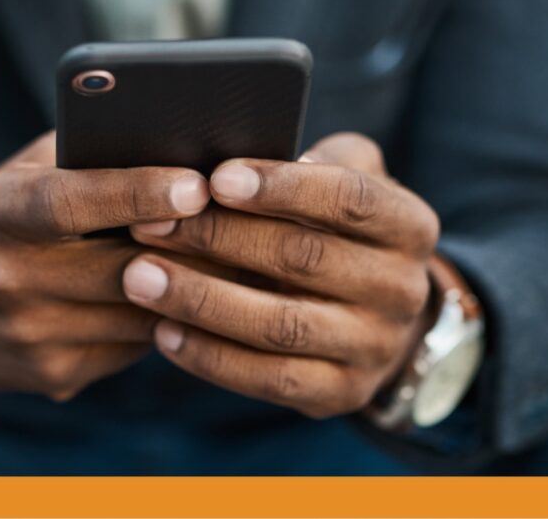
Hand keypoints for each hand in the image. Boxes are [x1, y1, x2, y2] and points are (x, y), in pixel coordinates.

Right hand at [0, 132, 211, 399]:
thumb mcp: (20, 175)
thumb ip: (84, 159)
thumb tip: (176, 145)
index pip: (69, 204)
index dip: (134, 193)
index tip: (195, 184)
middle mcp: (7, 280)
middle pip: (123, 269)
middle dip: (193, 248)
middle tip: (251, 224)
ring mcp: (29, 337)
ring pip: (141, 314)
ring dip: (192, 288)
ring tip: (235, 258)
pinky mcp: (52, 376)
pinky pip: (134, 347)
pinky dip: (164, 319)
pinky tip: (182, 297)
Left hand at [122, 133, 439, 417]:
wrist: (380, 318)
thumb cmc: (339, 229)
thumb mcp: (347, 179)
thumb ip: (310, 160)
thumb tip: (227, 155)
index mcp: (408, 224)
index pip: (350, 199)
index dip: (281, 187)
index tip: (215, 178)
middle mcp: (402, 289)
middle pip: (303, 258)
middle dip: (218, 238)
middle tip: (149, 224)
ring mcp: (374, 348)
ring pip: (280, 325)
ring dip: (201, 301)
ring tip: (139, 278)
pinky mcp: (341, 393)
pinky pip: (269, 380)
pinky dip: (211, 357)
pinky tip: (162, 332)